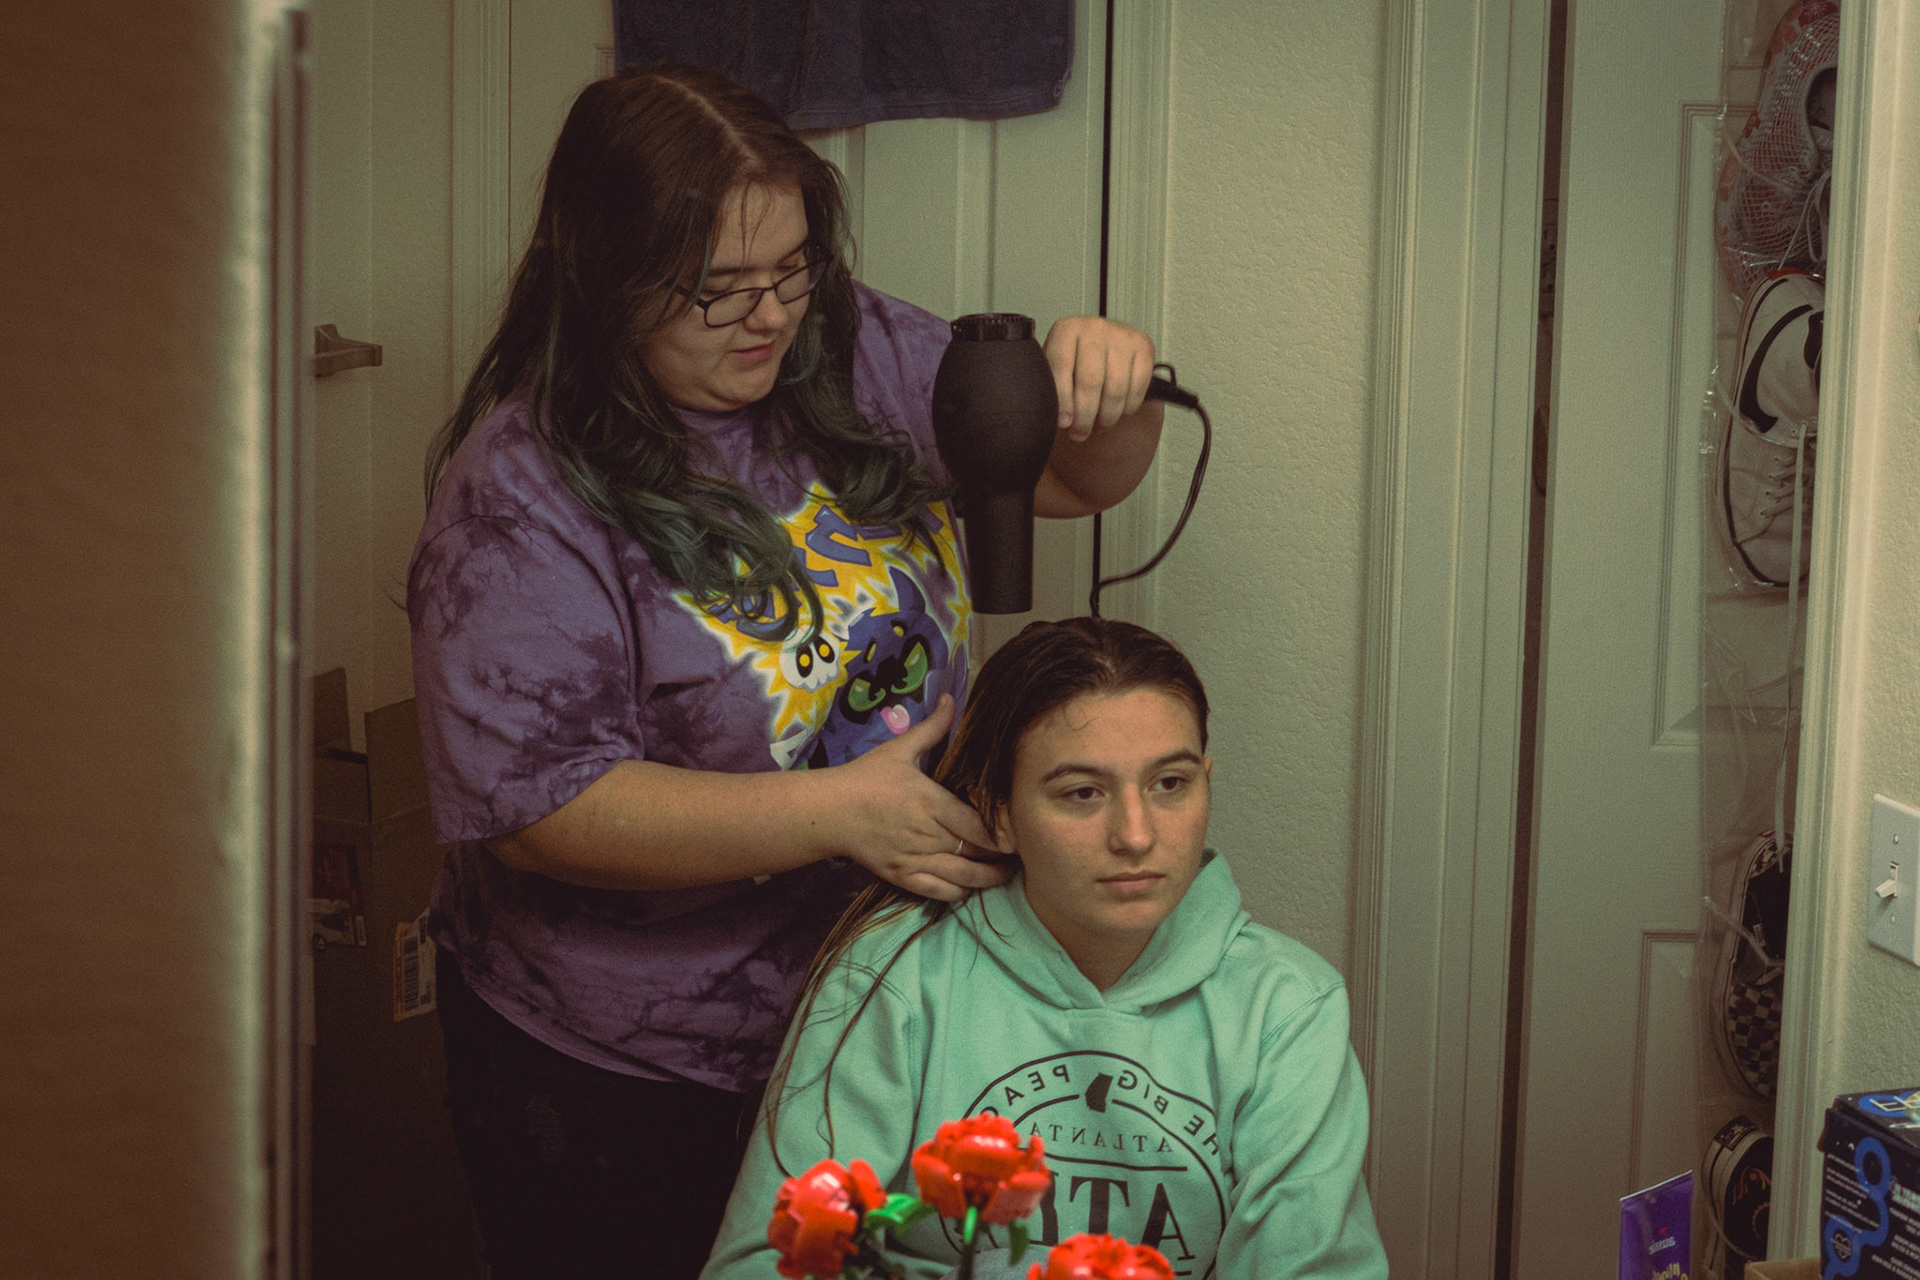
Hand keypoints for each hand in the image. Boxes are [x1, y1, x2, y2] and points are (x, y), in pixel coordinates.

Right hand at [827, 695, 1007, 901]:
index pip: (979, 825)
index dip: (1003, 833)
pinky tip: (970, 884)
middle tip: (1019, 852)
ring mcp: (914, 859)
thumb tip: (952, 699)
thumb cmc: (866, 778)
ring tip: (1004, 872)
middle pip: (977, 852)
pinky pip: (940, 892)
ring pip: (963, 876)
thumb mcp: (900, 749)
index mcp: (931, 802)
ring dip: (988, 877)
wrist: (829, 811)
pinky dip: (960, 891)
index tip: (1018, 830)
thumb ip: (932, 728)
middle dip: (1002, 856)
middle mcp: (927, 834)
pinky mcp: (902, 877)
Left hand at [1042, 315, 1155, 441]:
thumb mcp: (1055, 367)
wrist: (1102, 341)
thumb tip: (1060, 420)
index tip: (1064, 423)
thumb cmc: (1076, 359)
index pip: (1062, 367)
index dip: (1062, 400)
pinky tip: (1118, 410)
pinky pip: (1138, 388)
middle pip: (1090, 382)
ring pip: (1116, 389)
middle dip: (1085, 416)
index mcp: (1067, 330)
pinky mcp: (1144, 346)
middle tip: (1080, 433)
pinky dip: (1128, 407)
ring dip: (1107, 416)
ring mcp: (1122, 335)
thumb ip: (1052, 388)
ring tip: (1099, 425)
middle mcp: (1094, 328)